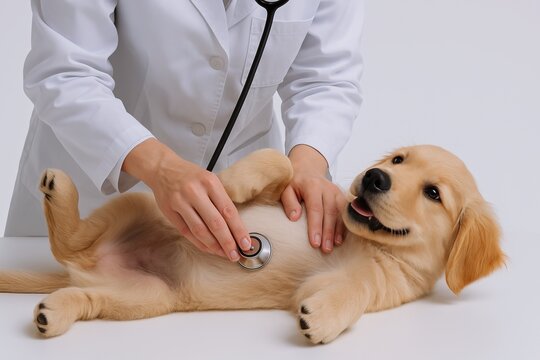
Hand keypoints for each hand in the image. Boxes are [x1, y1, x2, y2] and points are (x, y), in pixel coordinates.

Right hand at [122, 139, 251, 260]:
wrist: (163, 168)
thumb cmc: (190, 176)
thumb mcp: (210, 180)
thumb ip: (221, 200)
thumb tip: (236, 228)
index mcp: (210, 182)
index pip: (228, 211)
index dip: (238, 230)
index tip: (246, 243)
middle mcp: (195, 192)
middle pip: (215, 223)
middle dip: (228, 242)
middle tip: (236, 255)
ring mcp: (180, 202)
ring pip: (200, 230)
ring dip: (214, 246)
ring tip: (224, 254)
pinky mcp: (169, 211)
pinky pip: (187, 232)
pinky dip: (199, 243)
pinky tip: (209, 248)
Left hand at [281, 145, 346, 252]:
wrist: (307, 168)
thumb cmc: (295, 182)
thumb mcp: (286, 189)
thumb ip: (289, 202)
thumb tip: (294, 218)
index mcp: (312, 186)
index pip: (315, 208)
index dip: (316, 226)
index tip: (315, 242)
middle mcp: (327, 188)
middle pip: (330, 212)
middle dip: (328, 232)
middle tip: (325, 249)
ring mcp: (336, 191)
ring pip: (340, 213)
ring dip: (338, 230)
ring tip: (334, 245)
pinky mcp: (341, 195)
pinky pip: (345, 212)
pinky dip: (344, 225)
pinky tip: (341, 238)